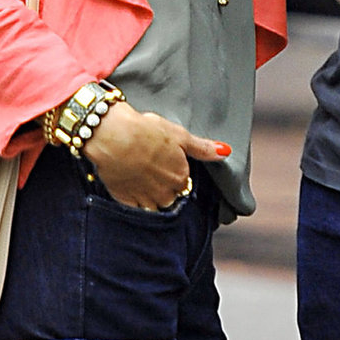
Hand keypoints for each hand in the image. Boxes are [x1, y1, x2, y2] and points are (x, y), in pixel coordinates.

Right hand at [83, 102, 230, 209]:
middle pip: (170, 196)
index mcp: (181, 176)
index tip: (164, 162)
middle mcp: (166, 193)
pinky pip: (135, 209)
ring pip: (154, 205)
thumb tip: (226, 152)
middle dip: (164, 187)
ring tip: (139, 177)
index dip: (174, 172)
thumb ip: (203, 148)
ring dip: (150, 196)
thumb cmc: (146, 131)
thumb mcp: (179, 135)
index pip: (184, 182)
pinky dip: (134, 200)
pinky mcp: (126, 202)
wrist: (113, 137)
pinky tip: (129, 185)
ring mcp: (145, 199)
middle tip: (150, 168)